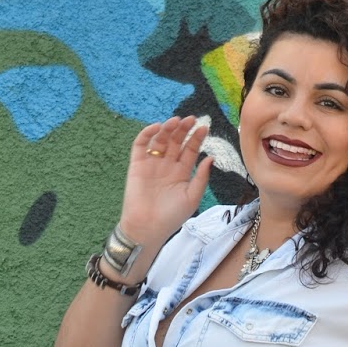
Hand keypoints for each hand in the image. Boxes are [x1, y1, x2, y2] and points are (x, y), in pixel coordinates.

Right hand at [119, 115, 215, 246]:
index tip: (204, 128)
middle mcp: (167, 165)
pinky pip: (140, 144)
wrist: (148, 227)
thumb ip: (201, 177)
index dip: (196, 138)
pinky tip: (157, 128)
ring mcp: (152, 164)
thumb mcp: (192, 197)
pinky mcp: (137, 164)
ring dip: (167, 129)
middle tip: (190, 119)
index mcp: (181, 173)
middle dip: (183, 130)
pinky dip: (147, 134)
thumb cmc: (171, 217)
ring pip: (160, 140)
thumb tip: (211, 158)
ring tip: (176, 121)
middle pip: (175, 141)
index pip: (190, 150)